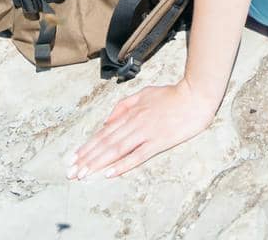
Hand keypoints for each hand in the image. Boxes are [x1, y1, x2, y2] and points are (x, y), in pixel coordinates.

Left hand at [68, 79, 217, 180]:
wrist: (194, 96)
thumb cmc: (170, 95)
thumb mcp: (144, 93)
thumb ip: (124, 106)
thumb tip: (107, 121)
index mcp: (130, 112)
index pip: (104, 132)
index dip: (88, 146)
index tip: (74, 158)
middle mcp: (134, 123)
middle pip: (106, 143)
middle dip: (87, 158)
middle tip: (72, 172)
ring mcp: (146, 133)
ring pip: (117, 150)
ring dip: (99, 163)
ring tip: (85, 174)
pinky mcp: (159, 142)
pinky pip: (138, 155)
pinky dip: (123, 165)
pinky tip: (111, 173)